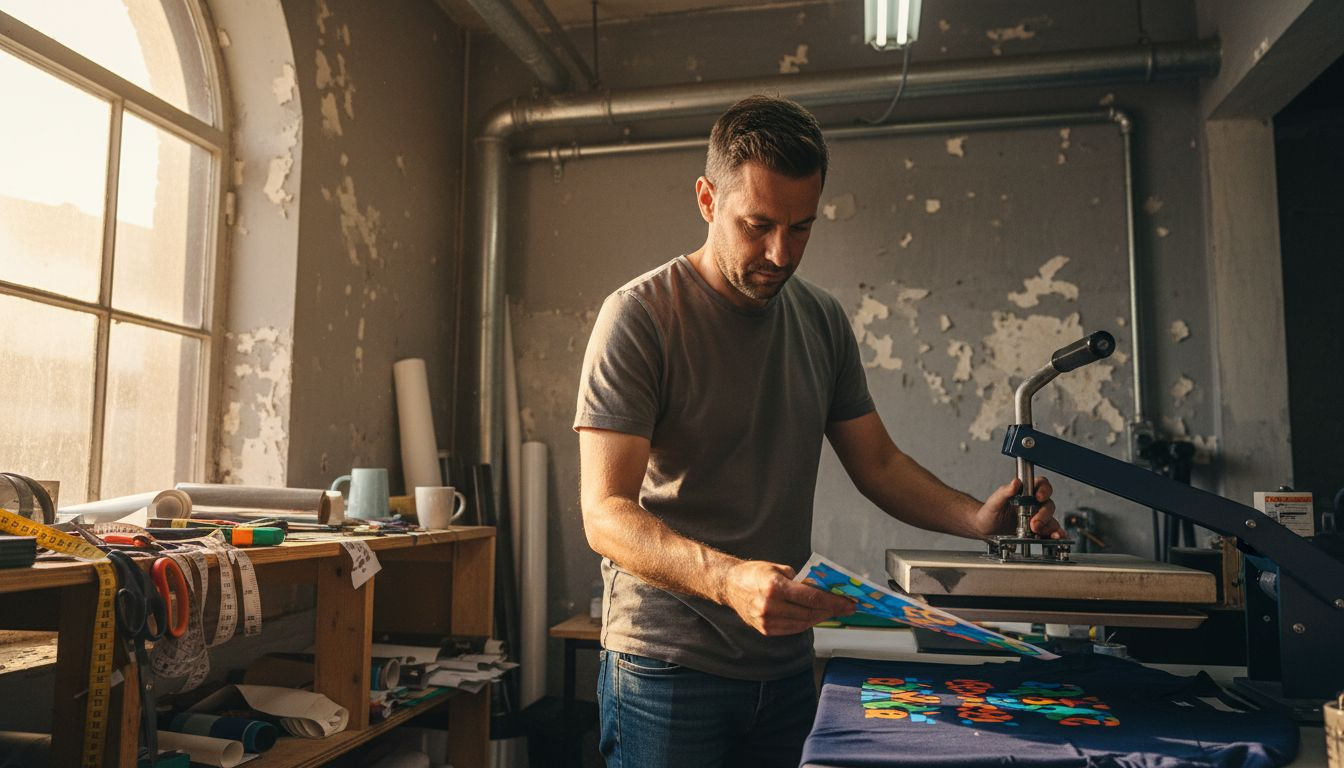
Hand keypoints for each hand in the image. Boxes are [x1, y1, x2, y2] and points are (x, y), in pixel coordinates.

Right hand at [720, 560, 855, 635]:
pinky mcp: (765, 629)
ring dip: (820, 617)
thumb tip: (822, 589)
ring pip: (803, 623)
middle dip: (831, 610)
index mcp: (775, 587)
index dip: (834, 602)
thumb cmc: (754, 574)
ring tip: (831, 612)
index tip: (848, 604)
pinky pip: (793, 629)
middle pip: (810, 612)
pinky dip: (806, 623)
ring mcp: (767, 620)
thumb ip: (799, 580)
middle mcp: (770, 606)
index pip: (812, 597)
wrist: (730, 585)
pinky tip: (814, 616)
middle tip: (845, 608)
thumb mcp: (778, 568)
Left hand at [974, 477, 1062, 538]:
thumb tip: (1015, 482)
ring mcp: (1037, 518)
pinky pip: (1051, 532)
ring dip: (1049, 526)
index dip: (1044, 489)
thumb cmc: (989, 513)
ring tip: (1039, 532)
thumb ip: (1005, 492)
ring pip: (1051, 519)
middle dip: (1043, 514)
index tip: (1038, 497)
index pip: (1041, 485)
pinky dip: (1055, 534)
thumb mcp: (994, 502)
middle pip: (1048, 504)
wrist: (985, 530)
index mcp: (1025, 493)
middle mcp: (1034, 504)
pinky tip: (1055, 537)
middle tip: (1034, 523)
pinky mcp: (1038, 531)